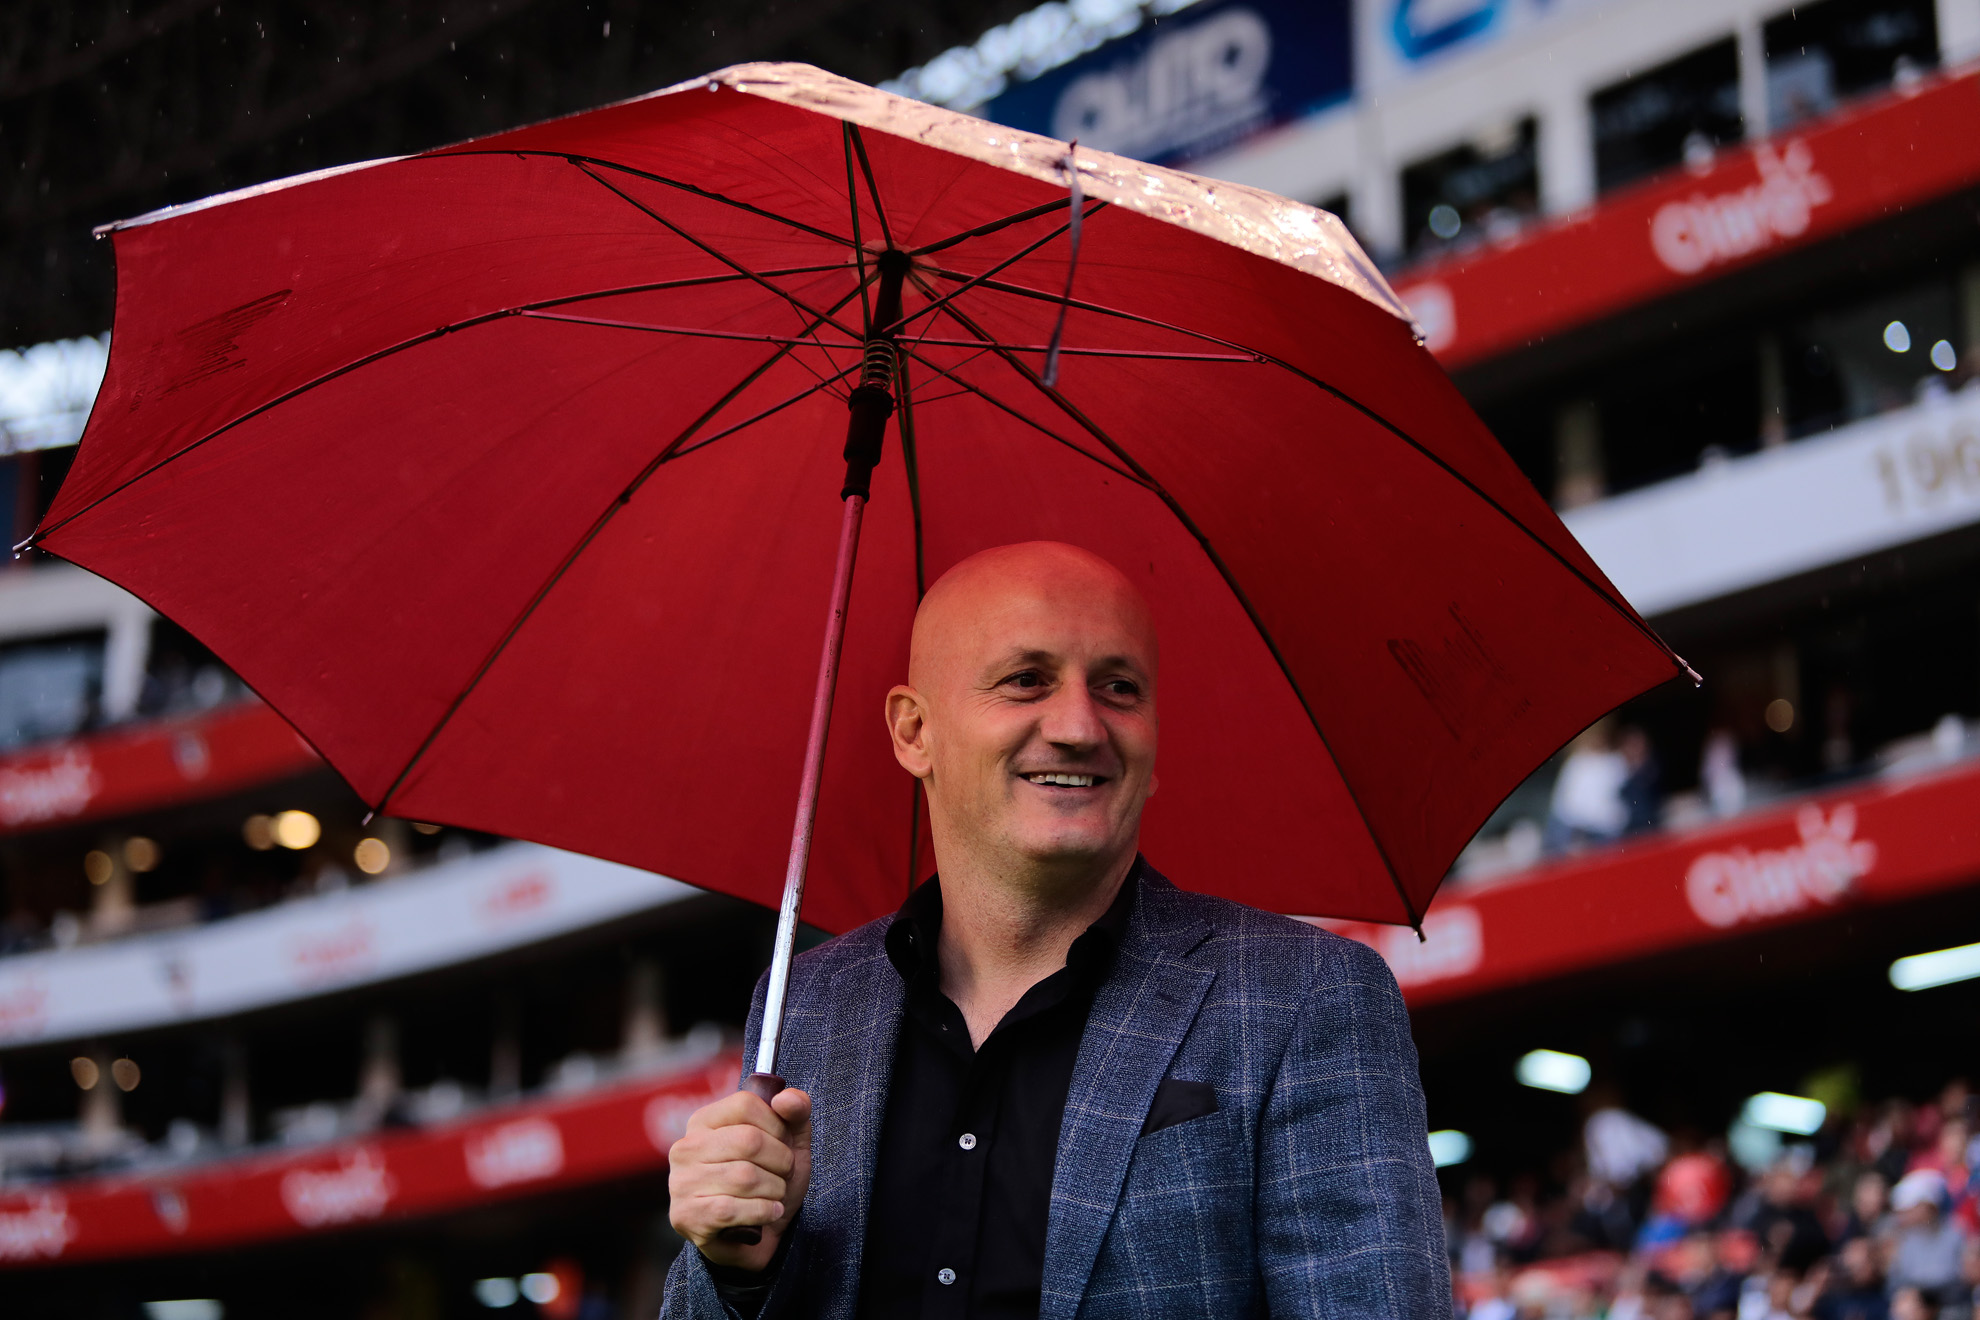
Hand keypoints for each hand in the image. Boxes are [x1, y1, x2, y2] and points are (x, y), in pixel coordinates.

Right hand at [667, 1086, 812, 1271]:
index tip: (783, 1144)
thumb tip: (785, 1098)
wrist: (759, 1238)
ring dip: (774, 1190)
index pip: (746, 1104)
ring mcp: (681, 1182)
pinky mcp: (685, 1216)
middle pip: (749, 1140)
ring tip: (774, 1196)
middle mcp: (685, 1147)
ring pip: (745, 1177)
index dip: (777, 1125)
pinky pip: (732, 1209)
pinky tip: (769, 1213)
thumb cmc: (770, 1181)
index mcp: (704, 1120)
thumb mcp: (791, 1142)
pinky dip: (763, 1212)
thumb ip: (796, 1111)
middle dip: (781, 1162)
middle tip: (783, 1176)